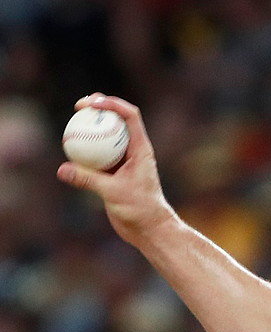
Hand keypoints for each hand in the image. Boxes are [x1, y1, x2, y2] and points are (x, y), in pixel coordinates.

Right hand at [56, 94, 176, 244]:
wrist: (148, 229)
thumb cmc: (140, 209)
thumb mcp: (113, 192)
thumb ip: (87, 179)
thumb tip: (62, 169)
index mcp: (141, 149)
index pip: (130, 117)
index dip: (113, 104)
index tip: (93, 103)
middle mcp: (133, 151)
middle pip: (117, 121)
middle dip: (100, 108)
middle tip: (80, 105)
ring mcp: (123, 161)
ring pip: (106, 138)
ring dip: (92, 128)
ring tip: (73, 121)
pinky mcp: (113, 173)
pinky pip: (97, 156)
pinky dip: (85, 150)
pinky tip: (68, 148)